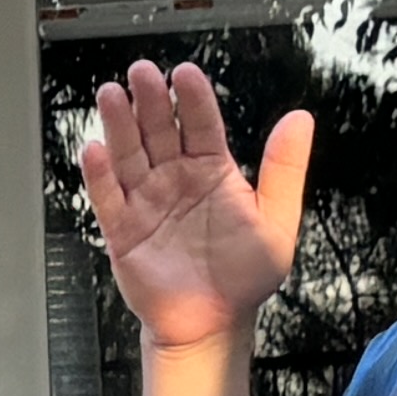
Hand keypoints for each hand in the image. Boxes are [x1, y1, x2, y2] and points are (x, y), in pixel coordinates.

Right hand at [76, 64, 310, 350]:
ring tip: (112, 95)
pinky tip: (95, 150)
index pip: (202, 124)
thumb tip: (300, 119)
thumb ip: (285, 169)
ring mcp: (147, 202)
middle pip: (158, 130)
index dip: (193, 98)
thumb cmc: (244, 276)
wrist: (213, 322)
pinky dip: (99, 174)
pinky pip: (107, 197)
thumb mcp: (276, 220)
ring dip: (119, 124)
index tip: (186, 74)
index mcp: (212, 171)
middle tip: (142, 73)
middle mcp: (175, 179)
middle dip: (150, 100)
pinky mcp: (123, 229)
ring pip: (128, 154)